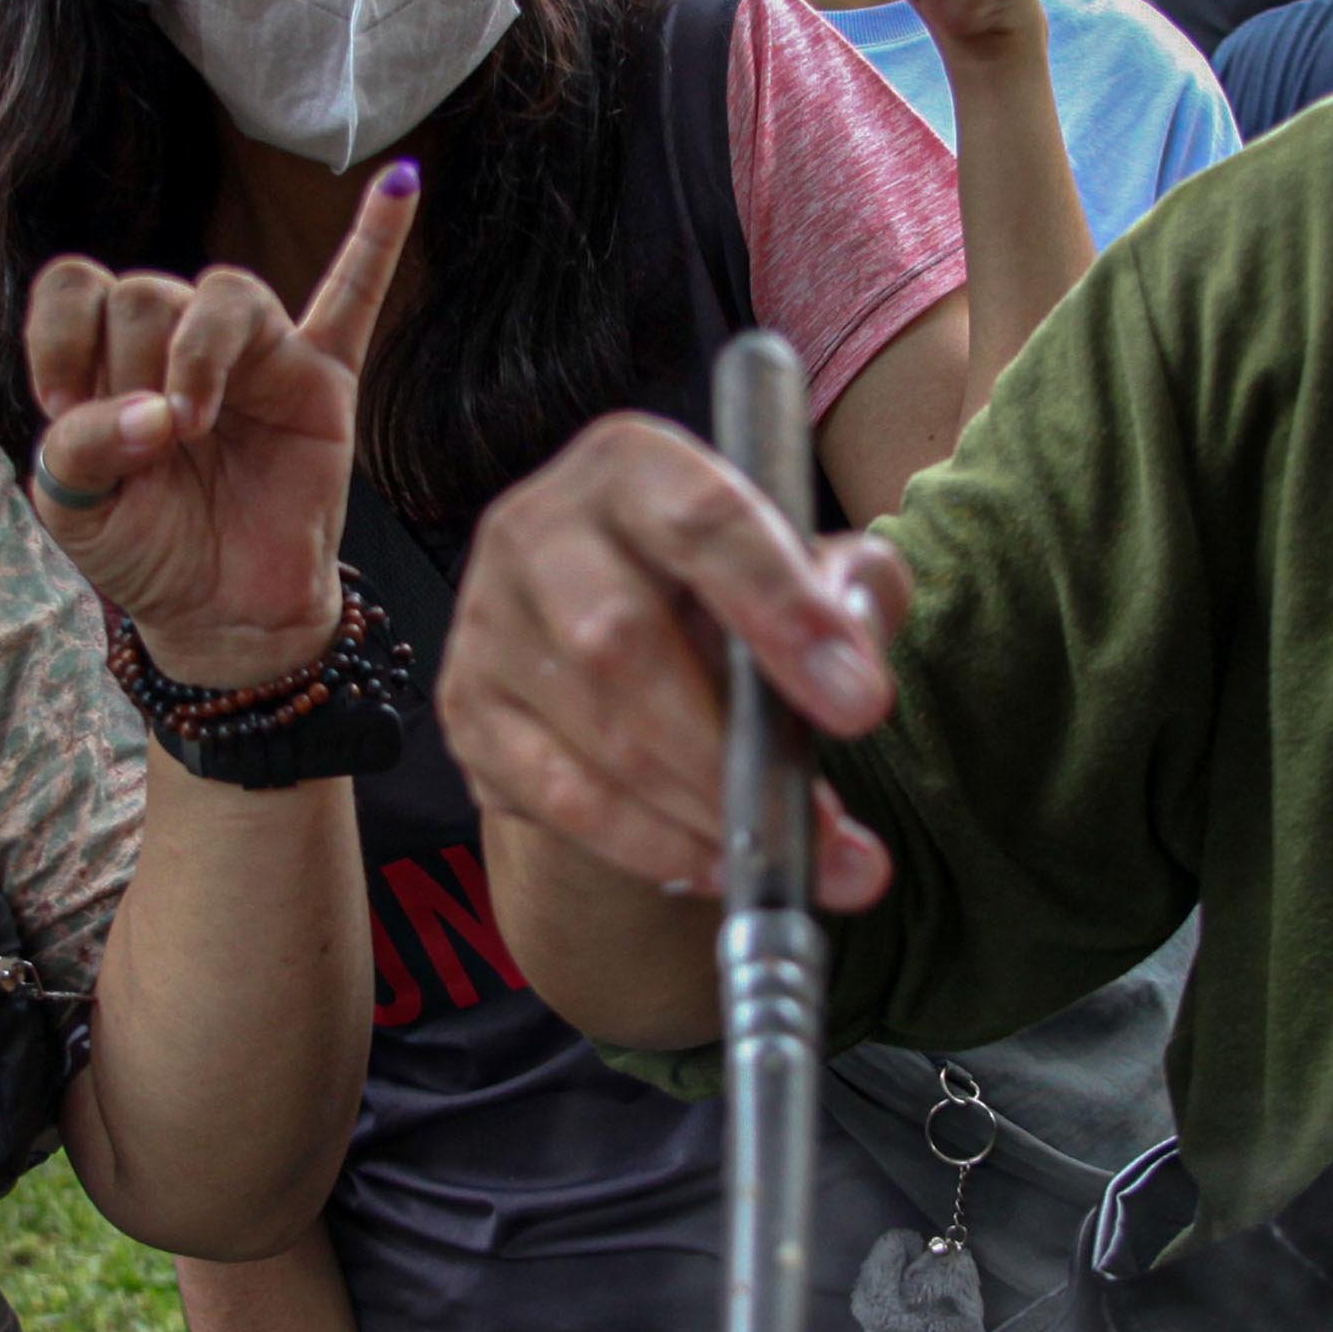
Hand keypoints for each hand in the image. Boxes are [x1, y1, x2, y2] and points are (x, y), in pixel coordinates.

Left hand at [25, 163, 415, 689]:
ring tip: (190, 422)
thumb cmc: (145, 550)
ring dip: (195, 351)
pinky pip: (353, 300)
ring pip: (224, 292)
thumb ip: (83, 448)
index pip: (78, 286)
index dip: (60, 335)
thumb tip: (155, 414)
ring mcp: (254, 357)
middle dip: (131, 366)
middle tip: (149, 444)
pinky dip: (378, 240)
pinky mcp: (321, 384)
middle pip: (146, 292)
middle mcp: (178, 342)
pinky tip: (401, 185)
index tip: (63, 406)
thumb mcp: (77, 509)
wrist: (222, 614)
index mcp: (110, 358)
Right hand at [435, 412, 913, 906]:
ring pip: (596, 735)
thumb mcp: (810, 564)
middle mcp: (539, 530)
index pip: (704, 523)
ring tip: (792, 856)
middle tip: (825, 825)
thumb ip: (856, 588)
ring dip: (705, 814)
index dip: (784, 612)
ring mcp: (488, 626)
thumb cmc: (727, 594)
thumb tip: (854, 661)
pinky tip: (720, 865)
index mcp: (631, 466)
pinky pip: (561, 798)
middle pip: (622, 640)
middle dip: (733, 747)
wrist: (621, 653)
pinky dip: (651, 845)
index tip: (862, 705)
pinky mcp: (470, 715)